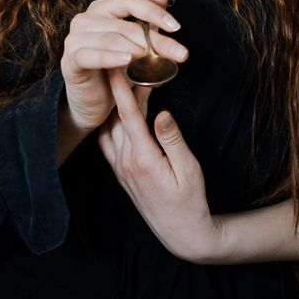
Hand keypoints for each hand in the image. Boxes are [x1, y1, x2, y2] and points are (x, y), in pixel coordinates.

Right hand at [60, 0, 186, 132]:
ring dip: (137, 49)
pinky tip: (127, 60)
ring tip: (156, 59)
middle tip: (179, 53)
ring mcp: (75, 38)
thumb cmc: (113, 70)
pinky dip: (110, 57)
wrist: (91, 101)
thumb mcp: (135, 45)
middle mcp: (86, 19)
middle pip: (125, 25)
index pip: (130, 1)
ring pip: (111, 39)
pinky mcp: (70, 59)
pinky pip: (91, 55)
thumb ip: (147, 21)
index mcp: (102, 9)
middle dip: (155, 40)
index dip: (154, 11)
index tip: (177, 27)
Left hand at [97, 68, 222, 262]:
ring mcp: (121, 169)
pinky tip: (117, 113)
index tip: (115, 67)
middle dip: (121, 90)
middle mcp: (126, 162)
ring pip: (112, 129)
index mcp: (143, 158)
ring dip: (116, 106)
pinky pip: (108, 143)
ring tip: (122, 84)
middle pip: (118, 117)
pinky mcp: (121, 173)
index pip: (128, 116)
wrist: (181, 233)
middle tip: (126, 65)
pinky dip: (111, 123)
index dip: (120, 90)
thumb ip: (173, 140)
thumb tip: (161, 113)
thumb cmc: (190, 200)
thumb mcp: (189, 169)